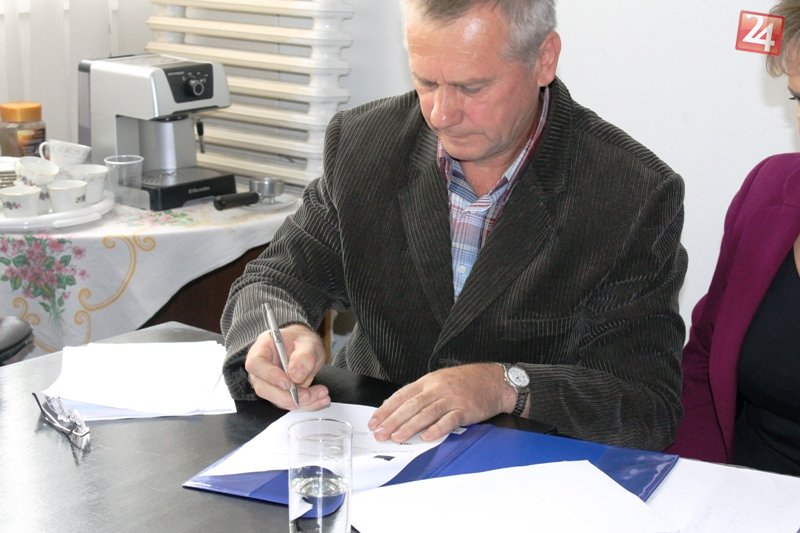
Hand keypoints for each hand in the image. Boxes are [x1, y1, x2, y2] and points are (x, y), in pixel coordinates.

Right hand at [244, 324, 330, 410]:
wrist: (305, 348)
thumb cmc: (301, 342)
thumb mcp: (309, 342)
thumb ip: (305, 356)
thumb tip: (296, 375)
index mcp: (263, 348)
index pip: (256, 364)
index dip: (270, 376)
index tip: (288, 383)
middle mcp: (261, 368)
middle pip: (264, 388)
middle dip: (288, 396)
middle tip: (308, 394)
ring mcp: (268, 383)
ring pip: (277, 400)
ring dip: (300, 402)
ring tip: (321, 394)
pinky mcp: (278, 394)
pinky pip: (289, 404)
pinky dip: (306, 404)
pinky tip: (320, 398)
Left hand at [367, 363, 515, 442]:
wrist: (494, 381)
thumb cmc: (466, 382)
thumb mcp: (440, 380)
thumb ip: (421, 394)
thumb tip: (399, 409)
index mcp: (428, 381)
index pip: (402, 395)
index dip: (386, 409)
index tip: (374, 422)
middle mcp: (437, 388)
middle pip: (411, 406)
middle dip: (393, 421)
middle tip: (380, 433)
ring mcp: (451, 398)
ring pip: (426, 413)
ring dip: (409, 427)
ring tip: (396, 437)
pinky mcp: (465, 409)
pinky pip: (448, 420)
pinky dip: (437, 429)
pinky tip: (426, 437)